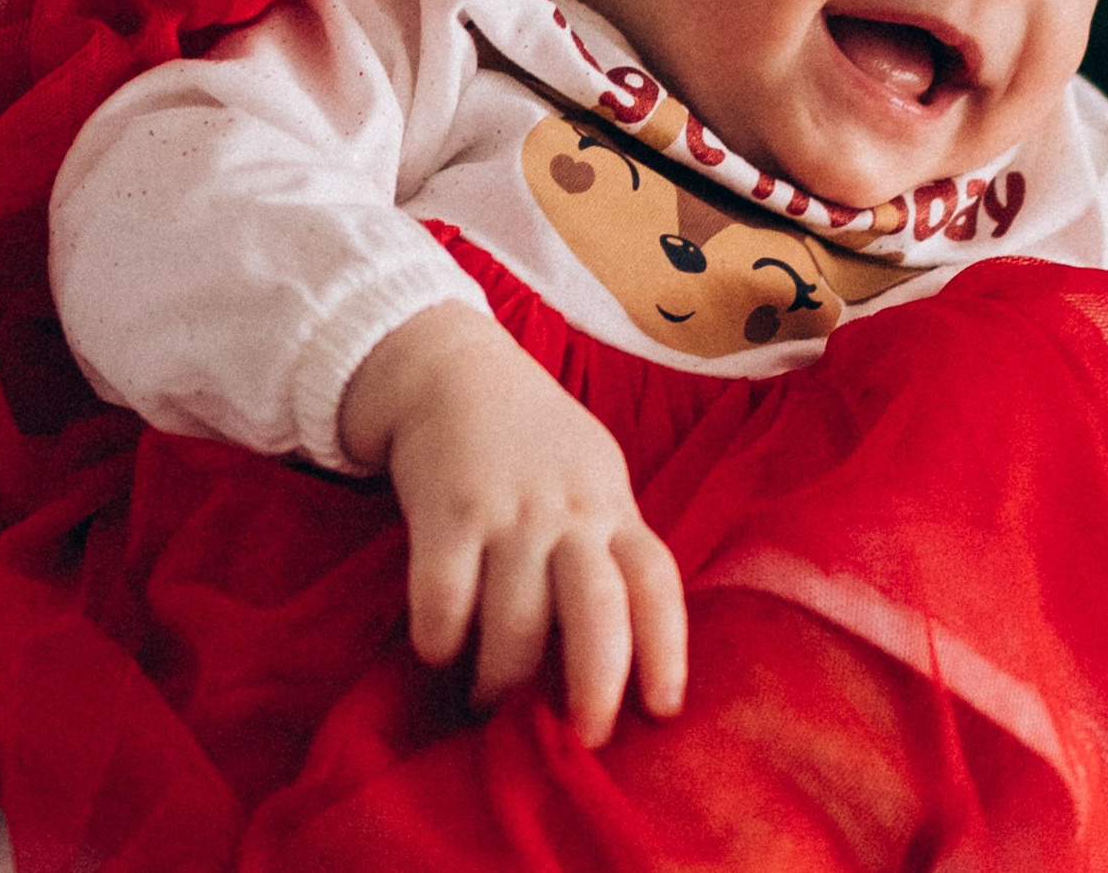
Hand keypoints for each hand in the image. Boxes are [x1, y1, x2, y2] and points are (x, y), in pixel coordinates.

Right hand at [338, 302, 687, 745]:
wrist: (453, 369)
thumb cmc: (536, 441)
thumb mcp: (594, 477)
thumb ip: (610, 545)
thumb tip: (627, 647)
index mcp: (612, 508)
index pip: (657, 582)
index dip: (669, 650)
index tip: (664, 710)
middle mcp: (567, 514)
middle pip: (596, 611)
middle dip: (593, 687)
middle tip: (582, 737)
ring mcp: (506, 513)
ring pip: (515, 622)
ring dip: (501, 680)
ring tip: (491, 702)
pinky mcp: (444, 511)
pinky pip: (442, 596)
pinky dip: (439, 639)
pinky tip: (438, 652)